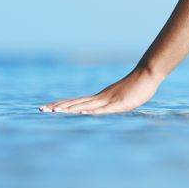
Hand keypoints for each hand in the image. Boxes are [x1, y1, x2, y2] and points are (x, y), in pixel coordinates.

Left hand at [40, 68, 160, 114]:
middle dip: (58, 107)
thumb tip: (102, 108)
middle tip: (41, 109)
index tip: (46, 108)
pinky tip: (80, 113)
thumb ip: (111, 103)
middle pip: (75, 103)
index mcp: (99, 98)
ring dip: (69, 109)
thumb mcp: (120, 98)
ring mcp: (109, 100)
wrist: (148, 74)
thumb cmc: (137, 86)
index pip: (75, 102)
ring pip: (85, 106)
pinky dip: (90, 112)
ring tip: (55, 111)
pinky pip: (103, 110)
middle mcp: (100, 98)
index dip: (60, 105)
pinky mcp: (120, 104)